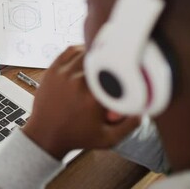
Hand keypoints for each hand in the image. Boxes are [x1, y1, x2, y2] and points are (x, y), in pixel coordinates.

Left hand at [23, 45, 139, 158]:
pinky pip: (70, 51)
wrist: (45, 134)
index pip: (117, 71)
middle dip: (111, 61)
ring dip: (97, 54)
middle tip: (116, 64)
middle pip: (102, 58)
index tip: (129, 70)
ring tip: (103, 60)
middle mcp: (78, 82)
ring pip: (86, 52)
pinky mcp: (53, 70)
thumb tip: (144, 107)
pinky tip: (87, 55)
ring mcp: (63, 74)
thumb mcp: (108, 138)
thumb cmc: (75, 136)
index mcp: (93, 97)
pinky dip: (80, 49)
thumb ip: (130, 125)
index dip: (125, 68)